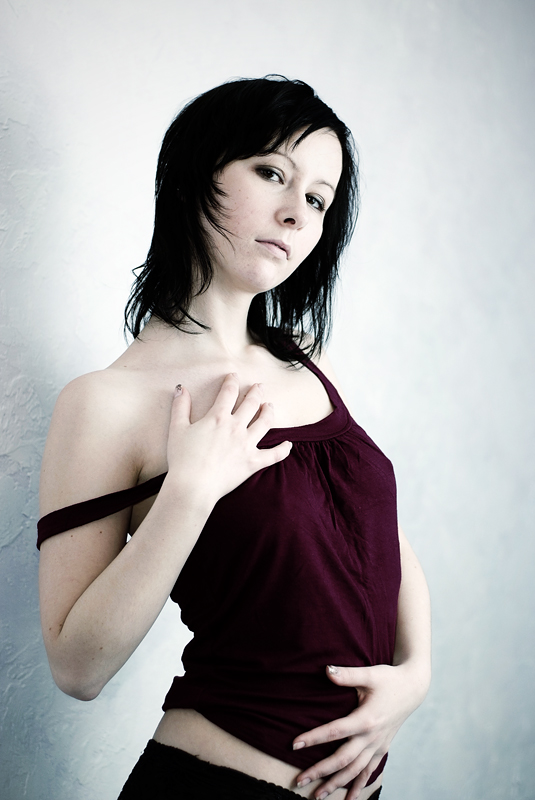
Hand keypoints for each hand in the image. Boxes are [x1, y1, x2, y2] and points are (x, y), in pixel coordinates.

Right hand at [166, 373, 291, 504]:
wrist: (193, 486)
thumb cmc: (182, 459)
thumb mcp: (177, 429)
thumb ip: (180, 407)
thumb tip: (180, 388)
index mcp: (218, 417)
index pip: (228, 393)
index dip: (232, 382)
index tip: (234, 376)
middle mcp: (236, 427)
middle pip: (251, 404)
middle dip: (256, 392)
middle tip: (259, 386)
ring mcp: (247, 444)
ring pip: (265, 423)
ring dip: (269, 412)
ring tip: (270, 406)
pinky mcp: (253, 462)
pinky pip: (274, 455)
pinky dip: (283, 449)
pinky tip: (288, 444)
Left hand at [294, 663, 428, 799]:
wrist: (412, 689)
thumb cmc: (388, 679)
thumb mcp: (369, 674)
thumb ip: (347, 675)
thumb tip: (326, 670)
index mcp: (366, 719)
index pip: (335, 731)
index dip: (314, 738)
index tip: (294, 745)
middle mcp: (372, 737)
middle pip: (342, 759)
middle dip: (320, 772)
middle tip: (299, 781)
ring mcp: (378, 745)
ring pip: (355, 771)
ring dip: (336, 784)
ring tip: (317, 796)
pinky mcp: (382, 748)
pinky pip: (369, 771)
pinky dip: (359, 786)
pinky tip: (349, 799)